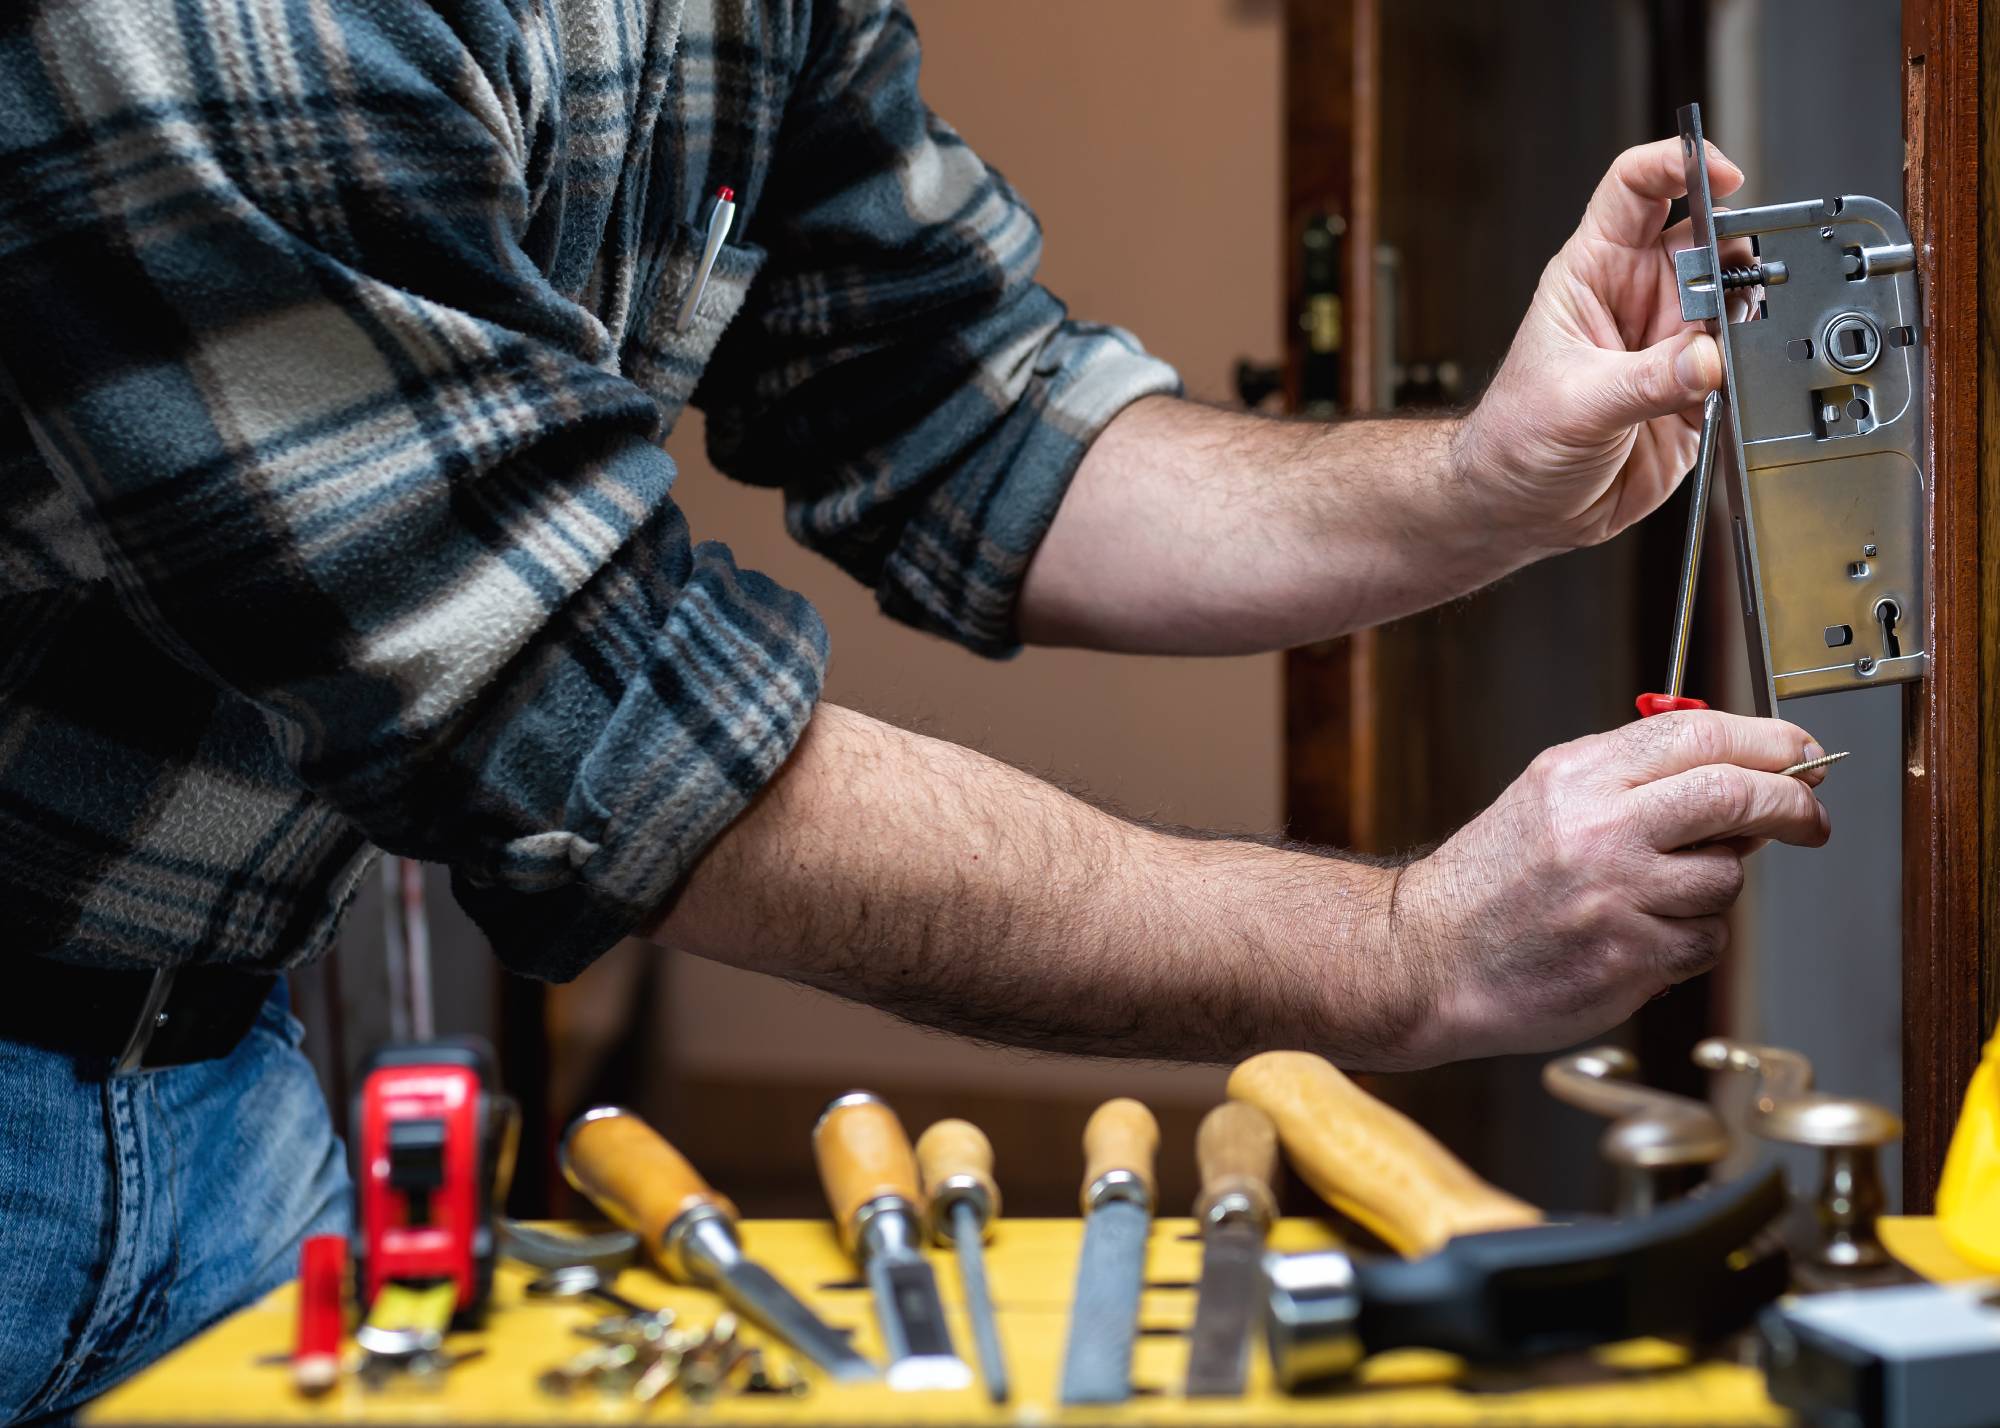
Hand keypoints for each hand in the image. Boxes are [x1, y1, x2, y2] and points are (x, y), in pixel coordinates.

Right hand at [1391, 711, 1829, 1062]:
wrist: (1426, 955)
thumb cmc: (1490, 882)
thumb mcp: (1548, 797)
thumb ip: (1634, 779)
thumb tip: (1742, 777)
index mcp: (1579, 775)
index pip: (1701, 735)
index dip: (1771, 742)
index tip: (1803, 757)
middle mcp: (1598, 827)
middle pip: (1736, 796)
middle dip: (1792, 806)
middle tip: (1810, 820)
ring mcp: (1615, 895)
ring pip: (1725, 879)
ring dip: (1712, 889)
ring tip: (1655, 898)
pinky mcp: (1627, 958)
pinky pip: (1703, 942)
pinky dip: (1686, 942)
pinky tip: (1636, 938)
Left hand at [1455, 137, 1753, 550]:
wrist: (1519, 509)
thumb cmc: (1513, 443)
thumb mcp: (1573, 404)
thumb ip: (1645, 382)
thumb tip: (1707, 361)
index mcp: (1592, 274)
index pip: (1637, 189)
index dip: (1679, 165)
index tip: (1723, 172)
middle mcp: (1638, 300)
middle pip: (1708, 240)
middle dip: (1735, 254)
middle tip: (1735, 291)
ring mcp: (1669, 344)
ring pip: (1734, 303)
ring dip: (1746, 319)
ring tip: (1727, 353)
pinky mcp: (1694, 392)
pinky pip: (1742, 366)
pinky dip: (1750, 373)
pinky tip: (1730, 391)